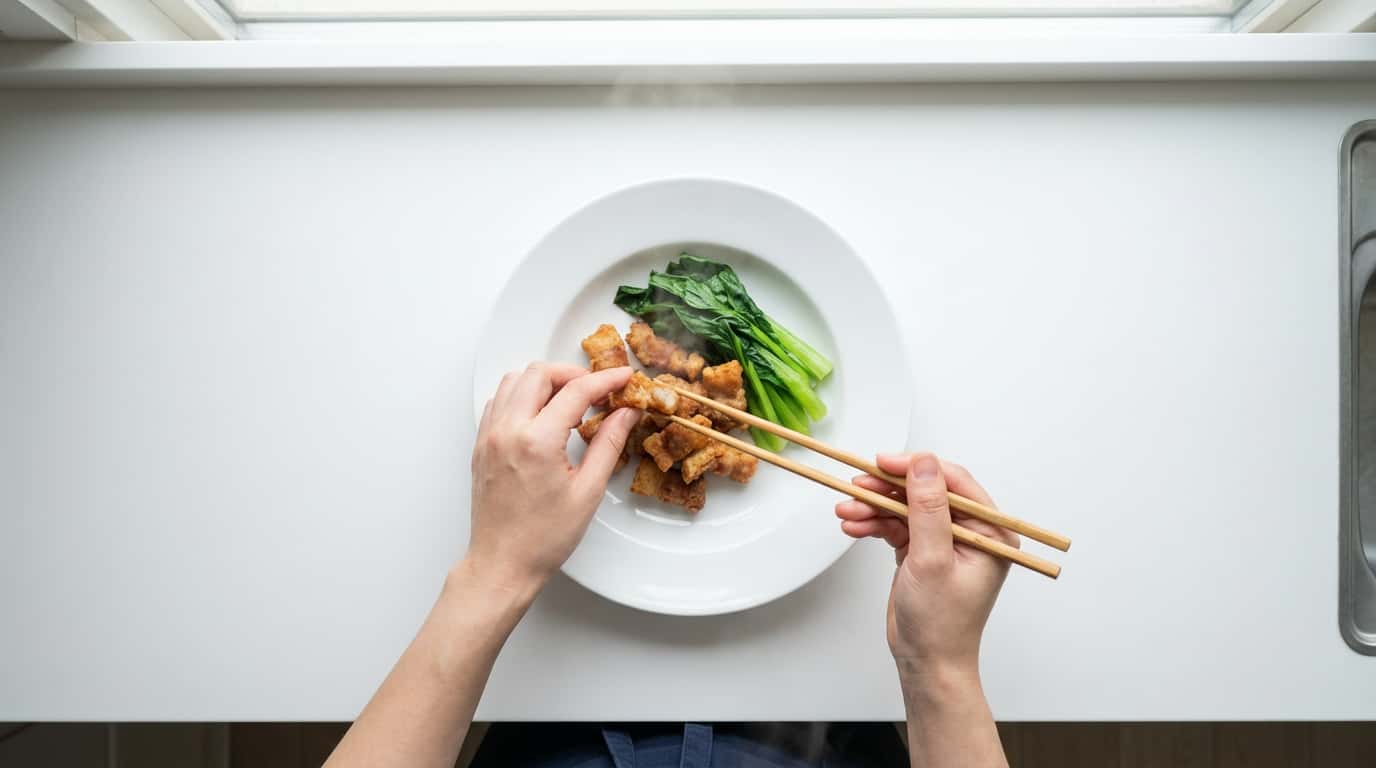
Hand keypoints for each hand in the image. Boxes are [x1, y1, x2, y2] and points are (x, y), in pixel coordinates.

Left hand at [466, 362, 638, 596]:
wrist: (503, 565)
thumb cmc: (543, 538)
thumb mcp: (587, 491)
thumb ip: (608, 444)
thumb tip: (625, 413)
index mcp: (537, 441)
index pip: (576, 391)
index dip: (605, 380)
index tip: (623, 378)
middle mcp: (507, 431)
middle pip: (539, 373)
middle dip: (572, 373)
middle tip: (596, 390)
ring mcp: (489, 437)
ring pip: (514, 381)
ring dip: (543, 382)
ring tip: (568, 402)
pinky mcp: (481, 446)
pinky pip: (499, 402)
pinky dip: (521, 397)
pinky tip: (540, 415)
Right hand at [835, 453, 1017, 675]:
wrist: (926, 662)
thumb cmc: (941, 624)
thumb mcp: (933, 561)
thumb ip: (929, 510)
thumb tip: (924, 464)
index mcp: (990, 532)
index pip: (954, 483)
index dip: (917, 468)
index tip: (884, 462)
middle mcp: (970, 532)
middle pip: (924, 492)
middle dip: (888, 489)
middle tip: (858, 485)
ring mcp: (944, 541)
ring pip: (905, 507)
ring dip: (874, 507)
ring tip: (846, 510)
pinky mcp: (921, 551)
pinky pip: (896, 525)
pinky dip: (874, 524)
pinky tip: (853, 524)